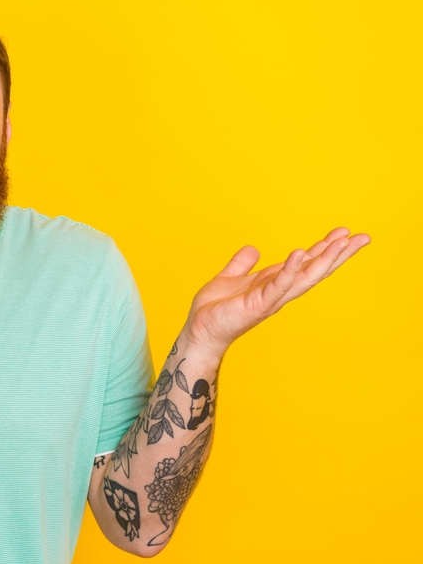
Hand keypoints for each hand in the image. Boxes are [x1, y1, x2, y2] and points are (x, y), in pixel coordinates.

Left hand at [184, 227, 370, 355]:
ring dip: (324, 259)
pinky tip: (299, 253)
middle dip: (338, 254)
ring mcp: (271, 298)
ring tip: (343, 242)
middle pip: (315, 270)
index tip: (345, 233)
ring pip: (304, 277)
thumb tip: (253, 249)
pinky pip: (277, 285)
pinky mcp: (258, 304)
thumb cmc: (215, 309)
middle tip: (363, 237)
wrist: (199, 330)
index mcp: (274, 283)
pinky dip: (289, 270)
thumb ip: (242, 264)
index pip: (306, 263)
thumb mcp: (230, 278)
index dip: (325, 249)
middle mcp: (278, 291)